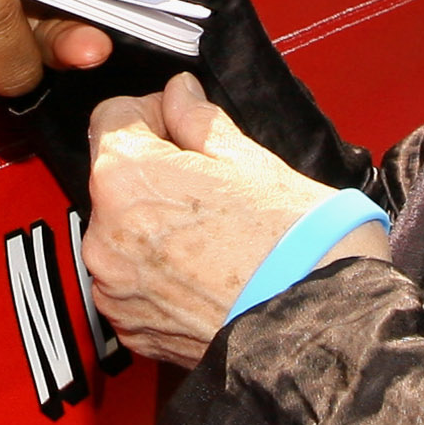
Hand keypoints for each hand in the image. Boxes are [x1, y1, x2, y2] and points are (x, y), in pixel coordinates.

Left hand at [79, 74, 387, 366]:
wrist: (320, 329)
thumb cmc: (293, 243)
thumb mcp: (248, 160)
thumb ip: (198, 120)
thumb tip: (179, 95)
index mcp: (125, 177)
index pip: (111, 117)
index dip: (151, 113)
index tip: (183, 127)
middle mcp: (104, 235)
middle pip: (114, 179)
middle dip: (155, 173)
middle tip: (210, 185)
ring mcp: (115, 289)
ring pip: (121, 233)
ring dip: (153, 225)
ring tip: (213, 235)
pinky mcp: (132, 329)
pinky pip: (132, 283)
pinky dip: (158, 273)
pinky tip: (206, 271)